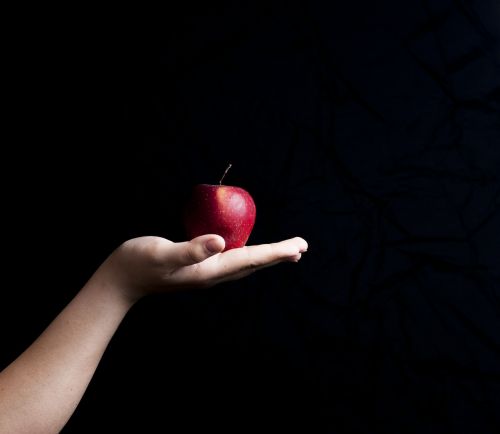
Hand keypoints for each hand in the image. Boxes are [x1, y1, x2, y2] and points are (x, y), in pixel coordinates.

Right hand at [94, 235, 307, 303]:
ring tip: (286, 253)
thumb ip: (190, 249)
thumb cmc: (136, 263)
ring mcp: (205, 273)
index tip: (297, 247)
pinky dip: (249, 256)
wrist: (120, 280)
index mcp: (208, 271)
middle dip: (278, 256)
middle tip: (301, 248)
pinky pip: (232, 261)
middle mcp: (212, 275)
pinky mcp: (198, 268)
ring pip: (245, 264)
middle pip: (252, 264)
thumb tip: (221, 243)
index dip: (274, 252)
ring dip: (267, 258)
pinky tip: (250, 253)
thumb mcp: (161, 253)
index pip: (249, 260)